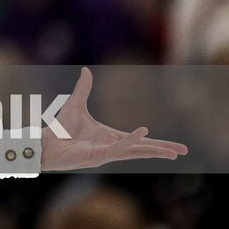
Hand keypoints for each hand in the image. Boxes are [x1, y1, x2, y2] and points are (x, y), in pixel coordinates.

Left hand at [41, 67, 188, 170]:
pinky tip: (143, 134)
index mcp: (110, 137)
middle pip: (142, 149)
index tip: (173, 147)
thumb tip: (85, 70)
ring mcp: (107, 154)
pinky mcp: (99, 157)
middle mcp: (112, 147)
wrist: (45, 142)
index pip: (138, 141)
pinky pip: (118, 149)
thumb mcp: (75, 104)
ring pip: (135, 152)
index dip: (155, 142)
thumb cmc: (60, 128)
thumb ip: (83, 88)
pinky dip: (131, 142)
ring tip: (172, 152)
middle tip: (183, 152)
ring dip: (153, 150)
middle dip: (162, 150)